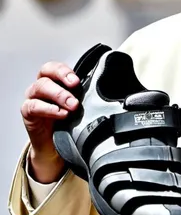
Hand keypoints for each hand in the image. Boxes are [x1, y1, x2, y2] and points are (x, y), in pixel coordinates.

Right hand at [21, 61, 79, 182]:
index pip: (57, 67)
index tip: (78, 80)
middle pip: (46, 72)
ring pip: (40, 87)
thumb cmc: (70, 121)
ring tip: (73, 105)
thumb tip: (117, 91)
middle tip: (76, 86)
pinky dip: (48, 109)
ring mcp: (34, 98)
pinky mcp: (28, 113)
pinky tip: (61, 114)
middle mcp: (43, 86)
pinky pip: (33, 106)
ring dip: (59, 95)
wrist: (56, 146)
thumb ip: (91, 95)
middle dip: (62, 77)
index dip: (66, 71)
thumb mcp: (82, 105)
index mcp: (56, 81)